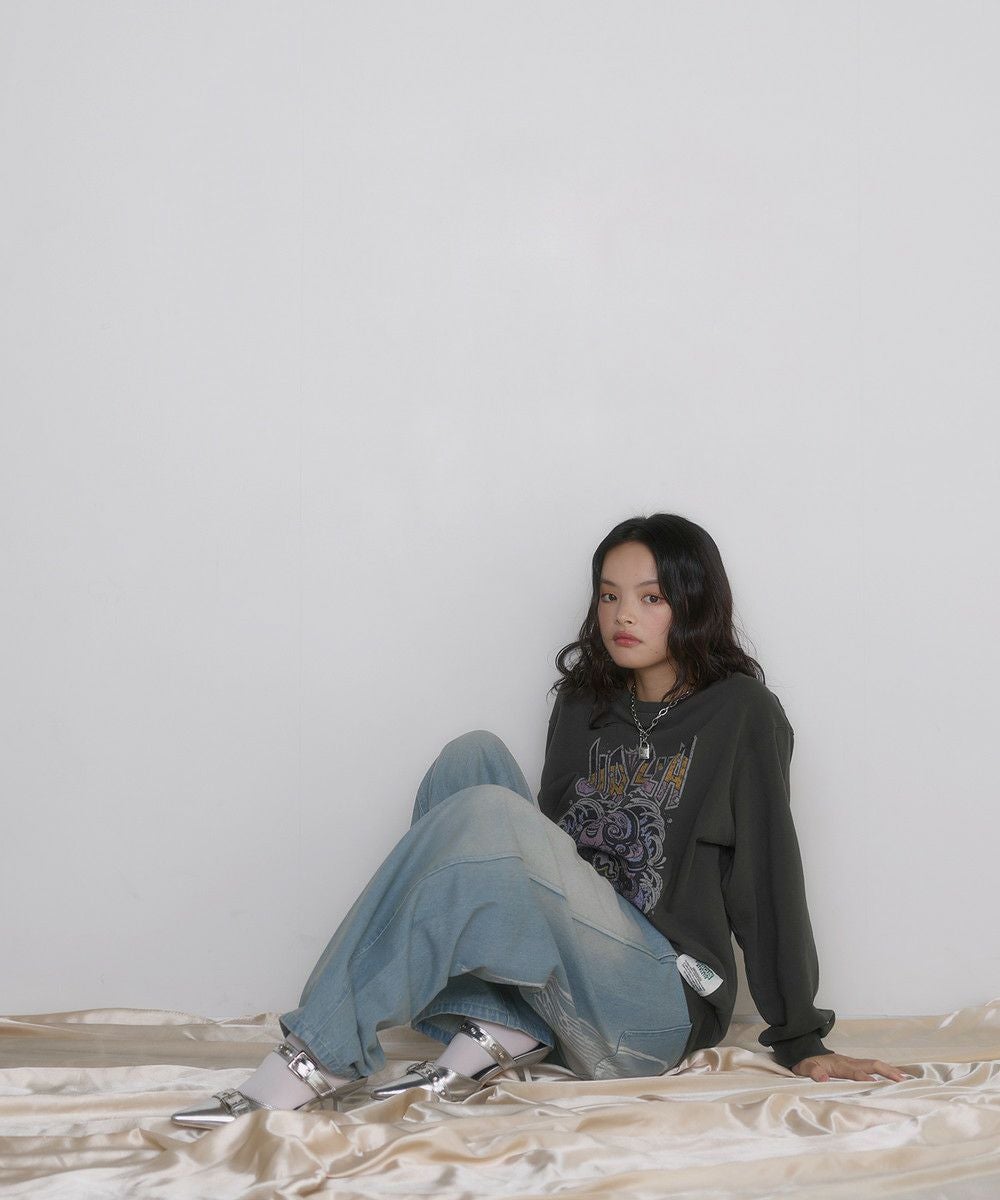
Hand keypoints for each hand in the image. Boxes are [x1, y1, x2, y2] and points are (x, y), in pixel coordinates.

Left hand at [791, 1053, 913, 1082]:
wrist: (805, 1053)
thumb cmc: (806, 1063)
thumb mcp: (804, 1067)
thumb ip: (813, 1072)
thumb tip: (822, 1078)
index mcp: (838, 1065)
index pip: (854, 1072)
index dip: (864, 1078)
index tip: (875, 1085)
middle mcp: (849, 1062)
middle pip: (871, 1064)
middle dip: (886, 1071)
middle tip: (901, 1080)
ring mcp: (853, 1062)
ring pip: (874, 1064)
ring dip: (889, 1070)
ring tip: (904, 1079)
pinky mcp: (855, 1064)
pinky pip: (872, 1066)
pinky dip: (885, 1070)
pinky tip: (895, 1076)